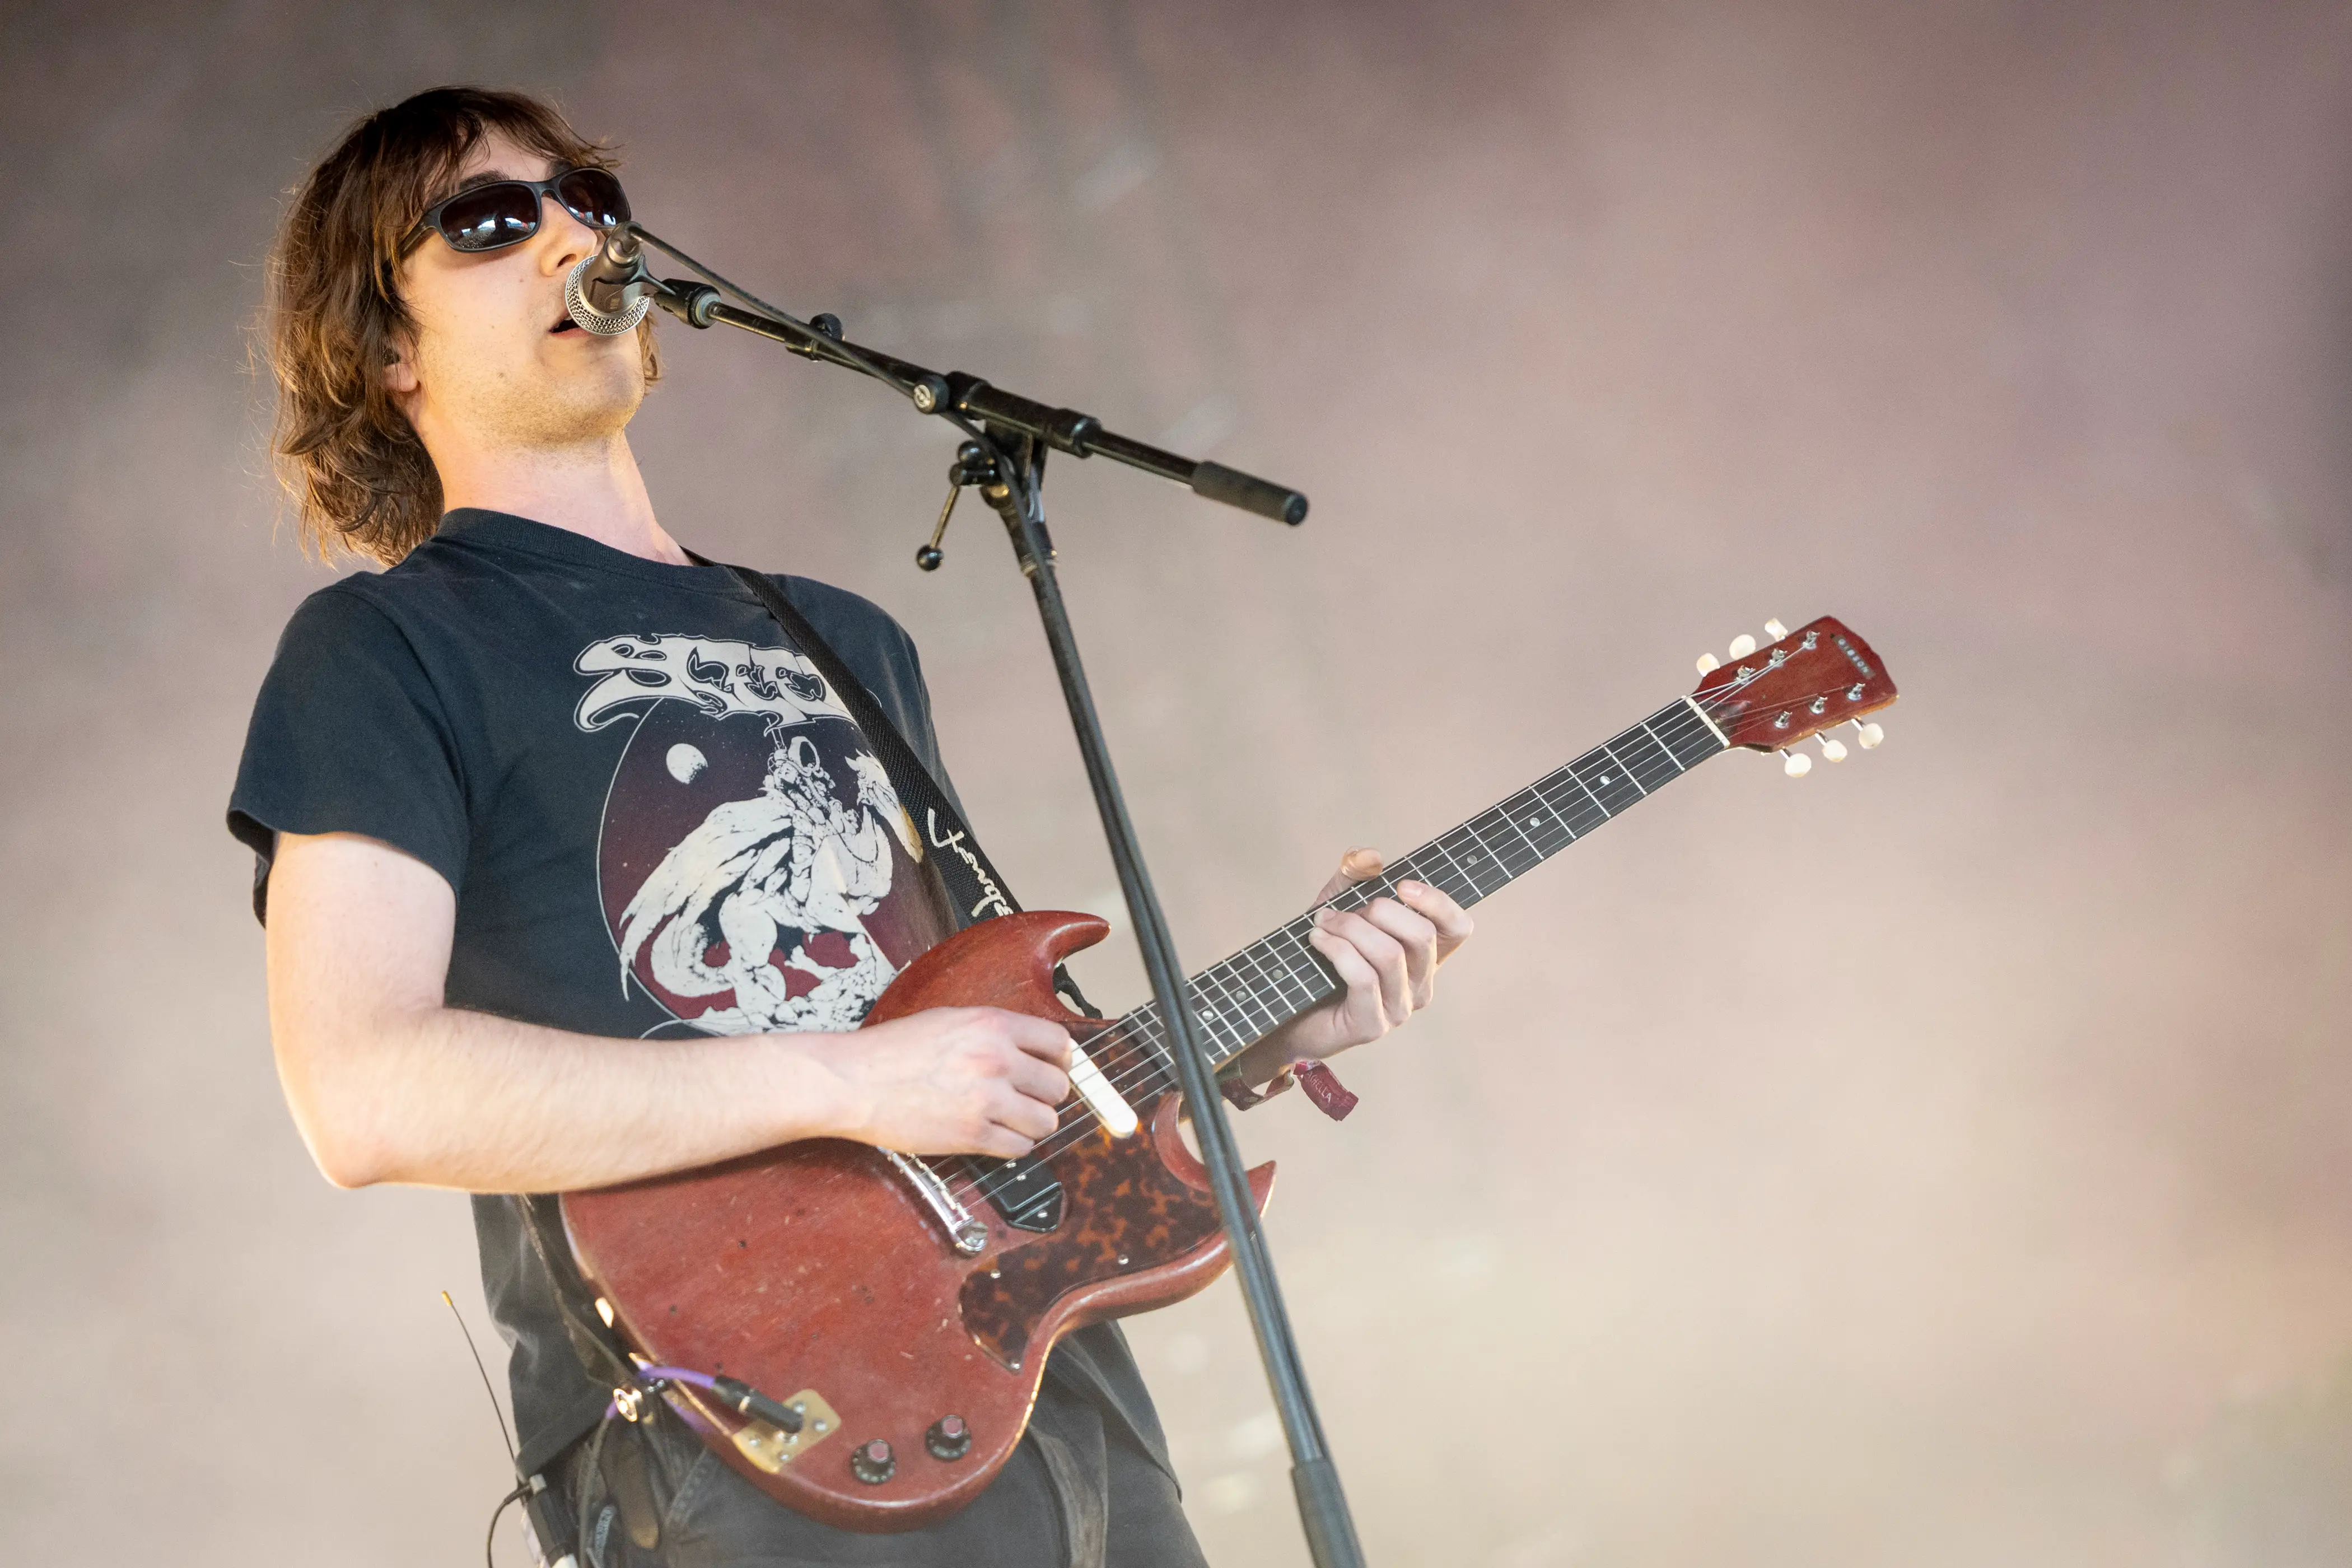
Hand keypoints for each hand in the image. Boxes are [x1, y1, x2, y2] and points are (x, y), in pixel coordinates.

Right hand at [814, 1007, 1072, 1157]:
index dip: (1059, 1061)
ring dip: (1032, 1124)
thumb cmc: (891, 1050)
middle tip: (1028, 1100)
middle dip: (1046, 1096)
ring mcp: (986, 1100)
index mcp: (993, 1025)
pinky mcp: (972, 1135)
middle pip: (1057, 1087)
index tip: (1052, 1069)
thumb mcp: (948, 1021)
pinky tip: (996, 1138)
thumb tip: (1027, 1048)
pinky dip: (1013, 1146)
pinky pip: (1019, 1148)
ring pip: (1045, 1122)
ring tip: (1013, 1121)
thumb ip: (992, 1032)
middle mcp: (997, 1060)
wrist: (853, 1081)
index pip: (1059, 1044)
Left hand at [1245, 848, 1473, 1076]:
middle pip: (1422, 936)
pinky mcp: (1373, 1024)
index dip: (1438, 902)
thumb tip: (1370, 856)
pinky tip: (1317, 939)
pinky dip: (1337, 949)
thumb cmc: (1320, 962)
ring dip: (1349, 928)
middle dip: (1379, 911)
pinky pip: (1363, 977)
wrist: (1289, 1013)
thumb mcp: (1338, 910)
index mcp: (1424, 957)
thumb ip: (1354, 880)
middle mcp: (1421, 985)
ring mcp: (1400, 1008)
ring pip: (1389, 954)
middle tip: (1342, 911)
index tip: (1402, 886)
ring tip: (1322, 923)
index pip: (1458, 928)